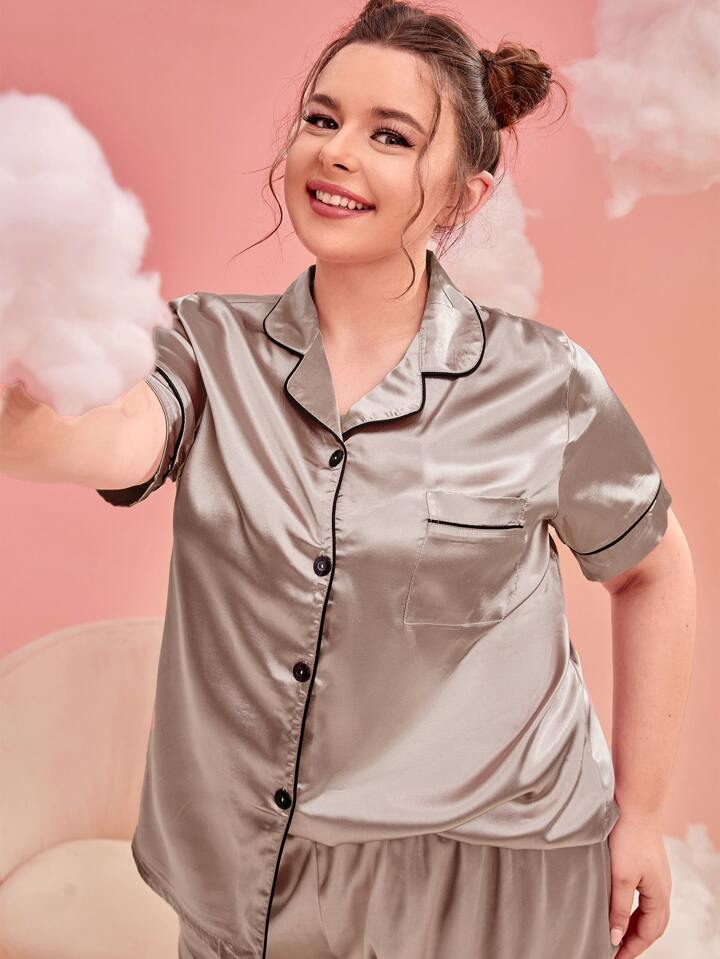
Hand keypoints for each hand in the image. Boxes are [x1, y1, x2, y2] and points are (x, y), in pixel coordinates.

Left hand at [607, 808, 671, 957]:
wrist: (636, 805)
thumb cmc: (630, 837)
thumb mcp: (620, 877)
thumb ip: (618, 908)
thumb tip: (615, 936)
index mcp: (659, 895)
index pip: (648, 933)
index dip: (631, 948)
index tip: (615, 958)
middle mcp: (662, 889)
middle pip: (653, 926)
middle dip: (635, 941)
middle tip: (616, 952)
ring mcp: (657, 877)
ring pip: (649, 912)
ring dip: (634, 926)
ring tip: (616, 934)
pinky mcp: (648, 866)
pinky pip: (645, 898)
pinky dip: (634, 909)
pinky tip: (620, 906)